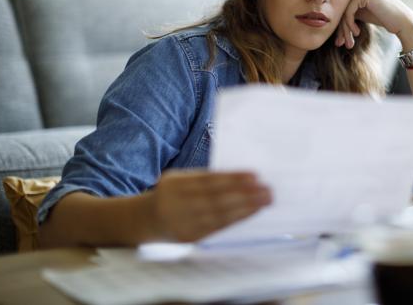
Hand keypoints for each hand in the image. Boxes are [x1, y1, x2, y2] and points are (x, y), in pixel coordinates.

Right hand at [146, 170, 271, 241]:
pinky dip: (235, 219)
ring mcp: (181, 222)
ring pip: (218, 214)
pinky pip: (216, 228)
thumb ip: (204, 179)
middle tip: (267, 190)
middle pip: (215, 198)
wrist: (145, 219)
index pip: (209, 180)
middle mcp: (176, 203)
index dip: (232, 178)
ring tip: (264, 201)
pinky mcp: (188, 237)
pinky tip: (250, 213)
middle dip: (244, 194)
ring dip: (244, 208)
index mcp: (174, 183)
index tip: (255, 176)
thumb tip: (241, 178)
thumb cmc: (172, 194)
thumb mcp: (181, 180)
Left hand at [336, 0, 412, 50]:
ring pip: (343, 9)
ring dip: (344, 29)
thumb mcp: (358, 11)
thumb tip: (323, 17)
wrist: (401, 21)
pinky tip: (357, 32)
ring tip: (348, 43)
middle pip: (340, 6)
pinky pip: (349, 11)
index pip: (340, 3)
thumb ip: (345, 9)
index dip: (338, 23)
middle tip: (340, 43)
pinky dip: (350, 24)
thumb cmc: (380, 16)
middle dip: (340, 28)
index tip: (339, 40)